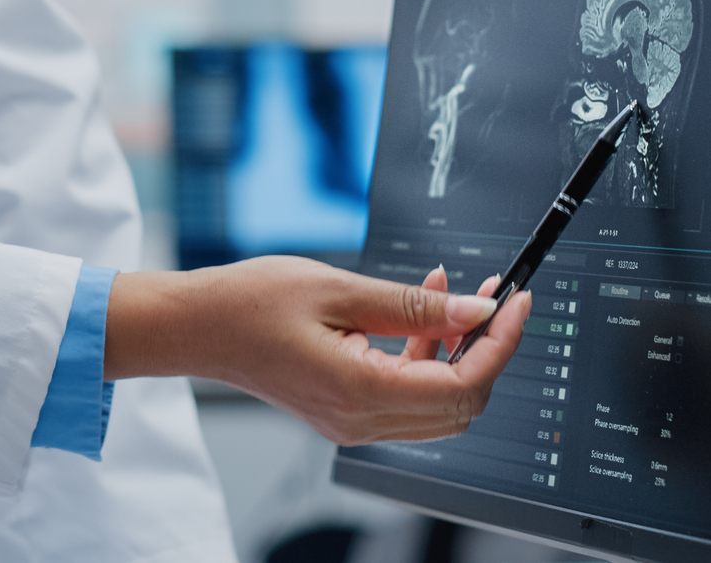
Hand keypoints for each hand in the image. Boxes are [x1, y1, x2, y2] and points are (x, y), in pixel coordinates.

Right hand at [104, 256, 530, 445]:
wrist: (196, 326)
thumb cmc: (250, 303)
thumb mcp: (340, 289)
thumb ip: (415, 305)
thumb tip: (478, 309)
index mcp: (361, 393)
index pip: (463, 385)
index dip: (499, 344)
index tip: (515, 302)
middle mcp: (361, 420)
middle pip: (459, 404)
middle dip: (486, 347)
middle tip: (494, 294)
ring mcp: (352, 421)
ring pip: (436, 401)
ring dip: (456, 348)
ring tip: (455, 288)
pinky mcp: (344, 409)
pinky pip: (405, 393)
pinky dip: (424, 354)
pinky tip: (420, 307)